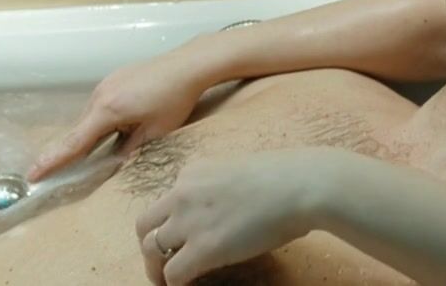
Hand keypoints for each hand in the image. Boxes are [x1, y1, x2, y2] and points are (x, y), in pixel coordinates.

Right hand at [29, 45, 218, 181]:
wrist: (188, 64)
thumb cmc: (175, 99)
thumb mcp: (156, 131)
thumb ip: (131, 147)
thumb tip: (115, 159)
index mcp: (108, 110)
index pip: (75, 142)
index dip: (53, 160)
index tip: (32, 174)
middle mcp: (100, 95)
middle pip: (80, 129)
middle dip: (73, 150)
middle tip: (59, 171)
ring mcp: (106, 84)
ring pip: (90, 116)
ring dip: (92, 133)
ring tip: (101, 148)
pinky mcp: (114, 78)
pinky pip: (100, 104)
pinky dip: (102, 119)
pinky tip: (118, 124)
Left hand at [134, 148, 354, 284]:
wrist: (301, 186)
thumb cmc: (288, 177)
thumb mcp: (242, 172)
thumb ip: (224, 188)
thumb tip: (228, 210)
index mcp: (194, 172)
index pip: (167, 199)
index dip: (172, 221)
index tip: (182, 236)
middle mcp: (183, 193)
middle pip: (144, 224)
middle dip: (149, 245)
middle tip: (162, 261)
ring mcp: (190, 221)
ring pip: (150, 249)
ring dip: (156, 268)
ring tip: (167, 280)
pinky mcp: (203, 248)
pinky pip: (172, 273)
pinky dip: (174, 283)